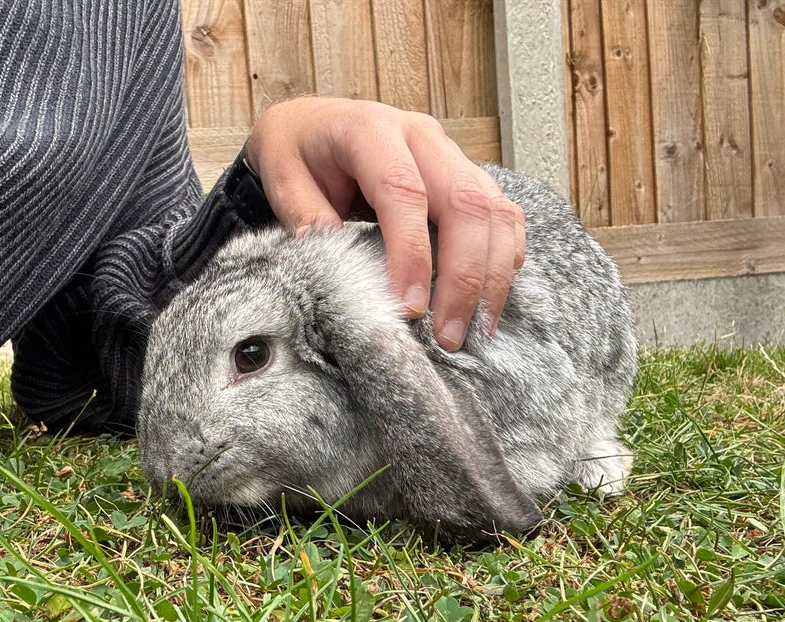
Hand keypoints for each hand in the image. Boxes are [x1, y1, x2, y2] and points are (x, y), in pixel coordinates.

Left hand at [246, 97, 524, 350]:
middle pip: (464, 203)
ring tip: (475, 330)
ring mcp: (449, 154)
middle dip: (463, 275)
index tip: (410, 307)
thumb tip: (332, 261)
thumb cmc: (296, 152)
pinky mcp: (465, 174)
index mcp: (370, 130)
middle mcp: (420, 136)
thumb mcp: (281, 177)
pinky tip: (490, 299)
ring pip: (493, 210)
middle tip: (448, 334)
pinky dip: (503, 257)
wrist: (311, 124)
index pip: (403, 192)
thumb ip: (304, 215)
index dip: (411, 253)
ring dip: (491, 274)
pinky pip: (502, 214)